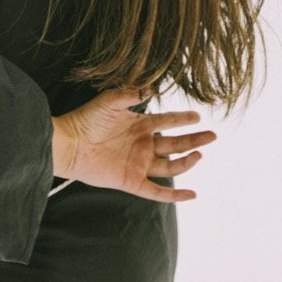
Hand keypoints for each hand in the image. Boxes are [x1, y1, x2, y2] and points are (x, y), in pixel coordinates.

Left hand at [53, 87, 216, 203]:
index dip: (183, 120)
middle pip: (174, 144)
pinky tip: (192, 193)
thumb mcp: (111, 100)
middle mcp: (143, 145)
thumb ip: (132, 94)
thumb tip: (153, 87)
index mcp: (140, 125)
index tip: (198, 117)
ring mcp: (139, 164)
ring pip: (170, 165)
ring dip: (187, 162)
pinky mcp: (131, 181)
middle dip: (194, 140)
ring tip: (200, 154)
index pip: (167, 121)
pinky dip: (175, 194)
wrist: (69, 143)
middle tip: (212, 136)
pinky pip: (157, 190)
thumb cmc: (87, 119)